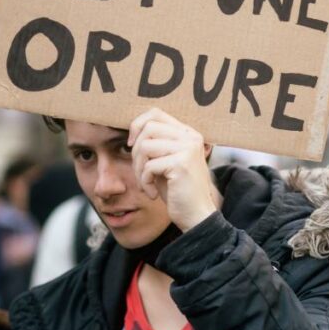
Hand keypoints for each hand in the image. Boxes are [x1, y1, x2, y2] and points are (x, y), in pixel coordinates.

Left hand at [129, 108, 216, 231]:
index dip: (137, 125)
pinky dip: (144, 182)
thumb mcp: (166, 161)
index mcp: (188, 133)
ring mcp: (187, 149)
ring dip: (138, 168)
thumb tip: (132, 130)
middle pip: (148, 127)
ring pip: (145, 146)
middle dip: (135, 152)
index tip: (132, 145)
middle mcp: (191, 137)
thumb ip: (156, 143)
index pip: (156, 113)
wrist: (197, 216)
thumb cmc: (178, 191)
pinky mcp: (181, 164)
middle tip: (140, 172)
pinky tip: (152, 194)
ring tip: (146, 183)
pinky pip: (149, 166)